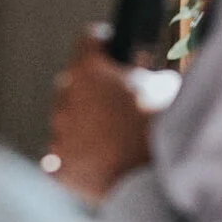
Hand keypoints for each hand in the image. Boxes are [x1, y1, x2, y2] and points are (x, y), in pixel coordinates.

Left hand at [45, 27, 154, 204]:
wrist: (150, 181)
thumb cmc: (161, 130)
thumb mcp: (164, 87)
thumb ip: (146, 73)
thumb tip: (143, 71)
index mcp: (89, 71)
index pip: (88, 40)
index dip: (102, 42)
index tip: (108, 45)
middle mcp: (66, 98)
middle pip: (72, 83)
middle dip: (90, 87)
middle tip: (112, 97)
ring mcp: (58, 133)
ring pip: (65, 121)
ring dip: (81, 123)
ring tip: (108, 137)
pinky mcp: (57, 166)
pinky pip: (60, 156)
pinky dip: (74, 157)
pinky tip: (95, 161)